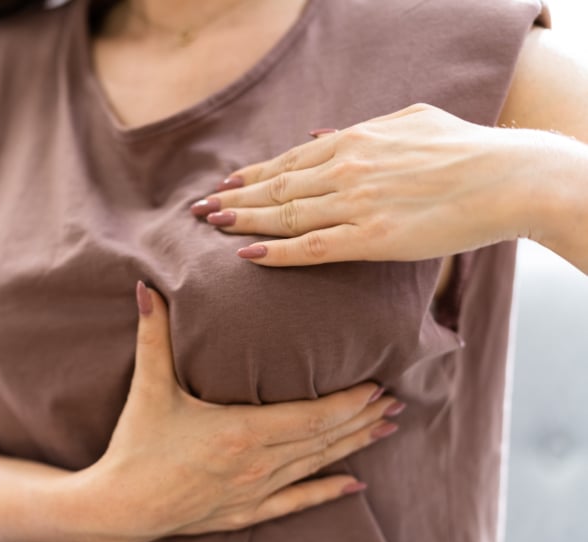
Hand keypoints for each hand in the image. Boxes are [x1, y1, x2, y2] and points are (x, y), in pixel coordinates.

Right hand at [73, 281, 404, 541]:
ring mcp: (255, 491)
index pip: (313, 416)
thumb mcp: (148, 387)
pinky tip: (355, 484)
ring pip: (317, 466)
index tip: (376, 385)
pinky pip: (297, 501)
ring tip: (386, 427)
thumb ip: (153, 335)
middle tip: (394, 400)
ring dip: (353, 445)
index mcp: (241, 431)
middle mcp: (257, 464)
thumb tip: (148, 288)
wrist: (120, 507)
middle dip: (362, 418)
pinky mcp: (247, 512)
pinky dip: (328, 490)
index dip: (350, 402)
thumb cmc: (136, 446)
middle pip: (324, 438)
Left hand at [189, 103, 544, 265]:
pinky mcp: (371, 239)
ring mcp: (355, 204)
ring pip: (284, 215)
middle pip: (275, 187)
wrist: (508, 177)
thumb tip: (322, 134)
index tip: (226, 184)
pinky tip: (247, 255)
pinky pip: (310, 247)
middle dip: (233, 198)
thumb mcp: (410, 120)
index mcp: (355, 141)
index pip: (287, 161)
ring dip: (242, 221)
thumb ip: (363, 129)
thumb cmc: (465, 147)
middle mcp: (346, 169)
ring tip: (212, 227)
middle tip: (199, 210)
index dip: (252, 175)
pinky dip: (274, 251)